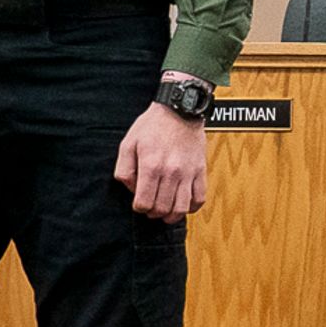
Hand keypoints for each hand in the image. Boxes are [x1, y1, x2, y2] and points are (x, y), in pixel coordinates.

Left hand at [112, 102, 208, 218]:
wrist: (180, 111)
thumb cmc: (153, 126)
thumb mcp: (128, 144)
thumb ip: (124, 170)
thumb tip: (132, 189)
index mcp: (151, 165)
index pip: (144, 202)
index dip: (138, 208)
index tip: (138, 204)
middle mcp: (171, 172)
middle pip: (162, 208)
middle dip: (153, 213)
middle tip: (150, 208)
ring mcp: (188, 172)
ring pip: (181, 208)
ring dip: (172, 215)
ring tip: (166, 212)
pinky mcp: (201, 171)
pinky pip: (200, 198)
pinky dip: (191, 207)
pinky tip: (183, 204)